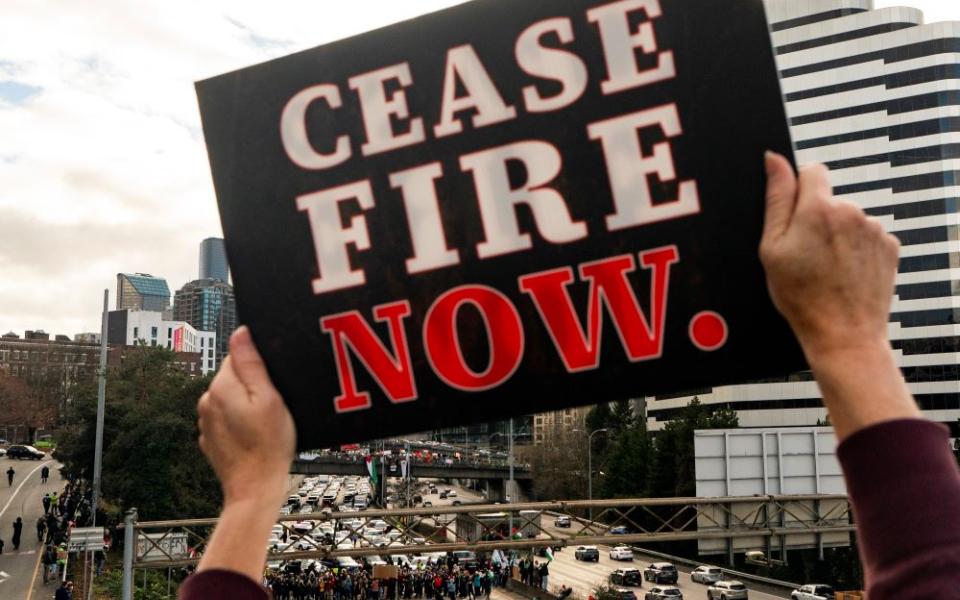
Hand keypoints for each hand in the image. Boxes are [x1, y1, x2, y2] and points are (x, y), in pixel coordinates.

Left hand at [198, 326, 295, 507]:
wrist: (255, 488)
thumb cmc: (269, 446)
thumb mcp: (270, 399)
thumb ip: (252, 364)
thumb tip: (241, 333)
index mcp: (221, 386)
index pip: (238, 356)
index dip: (260, 366)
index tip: (274, 383)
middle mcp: (207, 401)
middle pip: (234, 377)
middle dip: (253, 385)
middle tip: (274, 404)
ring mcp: (206, 421)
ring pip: (231, 398)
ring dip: (246, 404)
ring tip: (266, 422)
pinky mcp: (211, 438)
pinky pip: (228, 418)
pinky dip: (240, 422)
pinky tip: (255, 435)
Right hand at [759, 152, 899, 358]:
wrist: (844, 333)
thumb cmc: (802, 296)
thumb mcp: (772, 248)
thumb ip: (776, 198)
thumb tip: (774, 160)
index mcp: (818, 208)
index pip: (811, 171)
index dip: (797, 189)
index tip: (792, 215)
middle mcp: (851, 211)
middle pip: (829, 199)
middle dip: (815, 218)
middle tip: (803, 254)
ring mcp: (874, 229)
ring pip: (848, 219)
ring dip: (836, 235)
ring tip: (825, 268)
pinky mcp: (889, 246)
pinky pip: (866, 236)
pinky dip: (855, 249)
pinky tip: (844, 272)